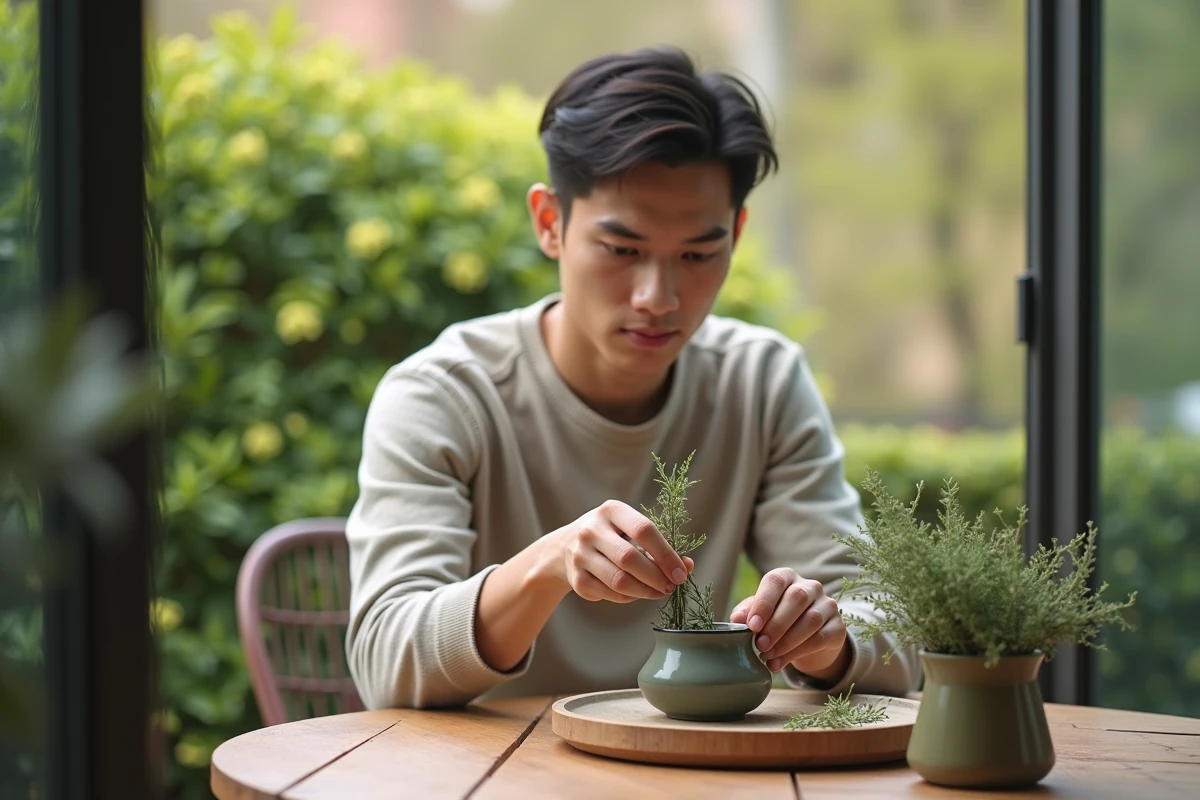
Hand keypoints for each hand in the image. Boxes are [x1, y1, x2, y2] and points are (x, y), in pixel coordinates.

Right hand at [548, 499, 692, 602]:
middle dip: (656, 577)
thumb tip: (687, 566)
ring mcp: (581, 555)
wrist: (564, 548)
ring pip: (620, 581)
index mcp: (611, 510)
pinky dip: (629, 597)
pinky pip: (611, 594)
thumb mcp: (630, 530)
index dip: (666, 554)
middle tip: (671, 586)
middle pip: (630, 559)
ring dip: (645, 591)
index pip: (644, 530)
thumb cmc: (610, 537)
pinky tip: (636, 592)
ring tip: (659, 592)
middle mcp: (592, 530)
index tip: (681, 572)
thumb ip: (659, 546)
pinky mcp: (577, 579)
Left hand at [729, 568, 849, 678]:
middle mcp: (810, 586)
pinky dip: (798, 652)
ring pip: (811, 620)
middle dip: (776, 625)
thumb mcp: (759, 614)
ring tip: (768, 656)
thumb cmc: (775, 619)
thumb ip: (747, 613)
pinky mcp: (838, 626)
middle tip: (760, 645)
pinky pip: (821, 638)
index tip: (752, 626)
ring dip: (787, 641)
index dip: (764, 603)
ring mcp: (828, 605)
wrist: (805, 639)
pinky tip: (781, 662)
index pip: (775, 581)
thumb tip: (736, 619)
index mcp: (786, 577)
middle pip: (796, 599)